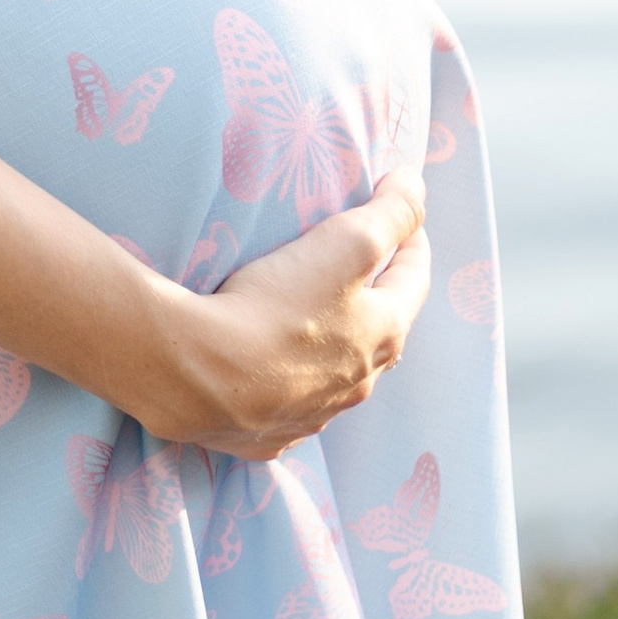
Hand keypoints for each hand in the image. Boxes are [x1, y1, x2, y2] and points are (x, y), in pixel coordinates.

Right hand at [129, 172, 429, 458]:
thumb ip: (390, 213)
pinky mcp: (270, 434)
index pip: (413, 279)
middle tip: (365, 269)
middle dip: (378, 297)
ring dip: (339, 345)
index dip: (413, 242)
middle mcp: (359, 382)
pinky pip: (293, 405)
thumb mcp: (346, 243)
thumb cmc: (278, 304)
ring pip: (340, 374)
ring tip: (317, 318)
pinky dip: (294, 382)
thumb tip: (416, 184)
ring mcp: (315, 415)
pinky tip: (274, 372)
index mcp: (383, 335)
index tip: (406, 221)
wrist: (201, 376)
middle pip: (381, 331)